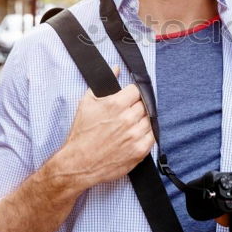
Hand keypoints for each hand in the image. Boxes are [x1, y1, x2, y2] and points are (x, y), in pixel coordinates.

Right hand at [54, 66, 154, 188]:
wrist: (79, 163)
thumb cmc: (81, 134)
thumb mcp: (86, 103)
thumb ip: (103, 84)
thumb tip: (116, 69)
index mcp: (115, 104)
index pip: (136, 90)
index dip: (132, 94)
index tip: (129, 99)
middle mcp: (127, 118)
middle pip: (144, 105)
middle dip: (137, 107)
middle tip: (128, 114)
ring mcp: (134, 135)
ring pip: (149, 120)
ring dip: (142, 121)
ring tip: (130, 126)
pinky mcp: (139, 150)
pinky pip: (152, 137)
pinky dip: (147, 135)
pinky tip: (136, 136)